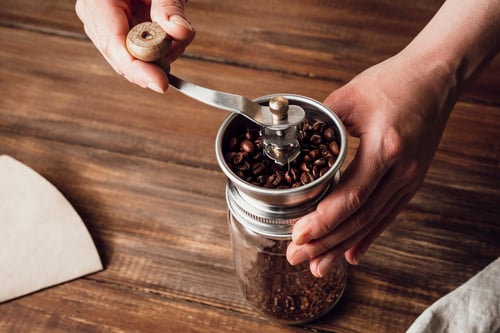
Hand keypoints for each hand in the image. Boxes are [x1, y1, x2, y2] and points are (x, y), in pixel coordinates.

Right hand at [75, 0, 194, 92]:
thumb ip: (170, 7)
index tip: (161, 85)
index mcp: (97, 1)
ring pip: (131, 59)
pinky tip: (170, 39)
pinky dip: (158, 52)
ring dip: (160, 56)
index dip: (138, 70)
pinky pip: (136, 52)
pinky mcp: (119, 30)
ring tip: (177, 32)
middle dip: (154, 63)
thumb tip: (180, 33)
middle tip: (178, 50)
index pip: (114, 45)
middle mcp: (95, 16)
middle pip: (121, 58)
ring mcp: (105, 25)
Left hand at [286, 53, 455, 276]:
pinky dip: (367, 236)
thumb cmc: (394, 81)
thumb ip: (320, 124)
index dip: (323, 220)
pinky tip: (350, 255)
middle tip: (297, 258)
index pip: (351, 195)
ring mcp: (410, 178)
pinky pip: (387, 215)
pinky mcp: (411, 181)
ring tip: (318, 266)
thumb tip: (292, 144)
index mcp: (385, 147)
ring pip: (372, 222)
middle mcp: (402, 169)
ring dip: (342, 246)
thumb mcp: (350, 97)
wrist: (435, 77)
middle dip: (325, 242)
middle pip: (360, 217)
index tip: (299, 236)